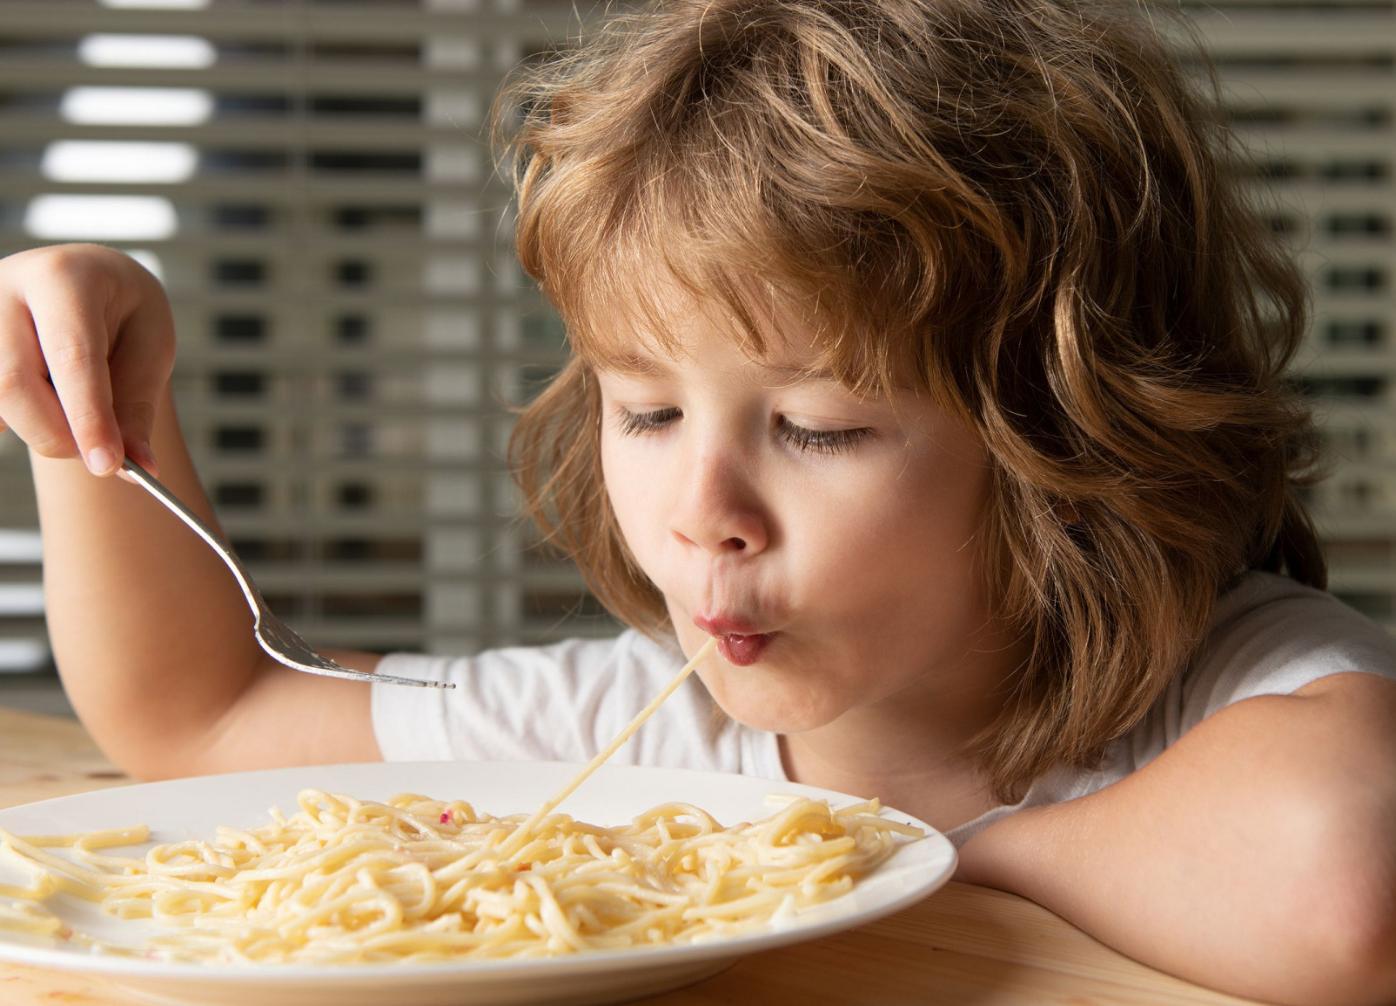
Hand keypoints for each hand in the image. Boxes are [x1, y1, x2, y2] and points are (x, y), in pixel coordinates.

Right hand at [0, 243, 174, 476]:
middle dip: (57, 434)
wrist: (88, 282)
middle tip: (99, 458)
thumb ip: (137, 406)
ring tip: (77, 414)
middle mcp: (5, 288)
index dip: (88, 416)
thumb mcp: (150, 347)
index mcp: (64, 278)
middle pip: (13, 382)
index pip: (72, 356)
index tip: (107, 465)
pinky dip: (18, 419)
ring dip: (39, 428)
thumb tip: (138, 466)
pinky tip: (44, 399)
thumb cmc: (124, 312)